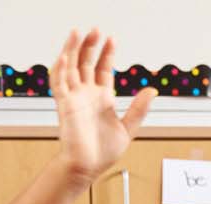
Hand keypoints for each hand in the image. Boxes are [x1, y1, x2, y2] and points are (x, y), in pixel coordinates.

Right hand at [50, 28, 155, 181]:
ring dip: (72, 50)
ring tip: (78, 33)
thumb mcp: (128, 127)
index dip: (106, 54)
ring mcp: (74, 99)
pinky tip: (63, 56)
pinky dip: (59, 69)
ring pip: (70, 68)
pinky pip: (59, 84)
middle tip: (95, 30)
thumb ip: (138, 108)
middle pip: (85, 63)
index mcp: (102, 99)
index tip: (112, 39)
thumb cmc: (103, 152)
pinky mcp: (64, 106)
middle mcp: (86, 95)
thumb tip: (151, 91)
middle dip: (90, 46)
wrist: (88, 167)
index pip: (102, 69)